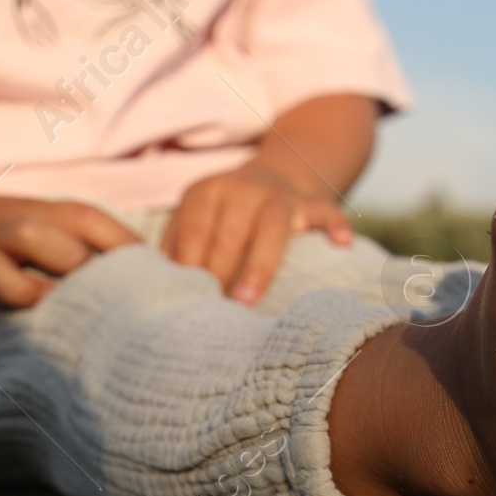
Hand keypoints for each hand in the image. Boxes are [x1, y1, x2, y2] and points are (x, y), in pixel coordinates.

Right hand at [0, 190, 138, 368]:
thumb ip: (106, 244)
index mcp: (43, 214)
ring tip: (41, 311)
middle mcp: (3, 231)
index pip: (88, 221)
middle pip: (31, 233)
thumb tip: (175, 279)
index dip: (123, 249)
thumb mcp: (59, 223)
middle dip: (66, 261)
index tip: (155, 284)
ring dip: (16, 289)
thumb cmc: (23, 235)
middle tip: (99, 300)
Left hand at [162, 161, 353, 303]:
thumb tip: (154, 295)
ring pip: (273, 228)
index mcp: (207, 192)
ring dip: (259, 266)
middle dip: (219, 276)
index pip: (194, 233)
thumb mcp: (194, 219)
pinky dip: (335, 225)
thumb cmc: (222, 217)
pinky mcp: (311, 203)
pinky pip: (327, 211)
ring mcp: (281, 195)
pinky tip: (342, 244)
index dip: (189, 268)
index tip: (182, 305)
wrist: (271, 178)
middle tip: (211, 317)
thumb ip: (176, 249)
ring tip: (247, 301)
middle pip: (230, 235)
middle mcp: (243, 188)